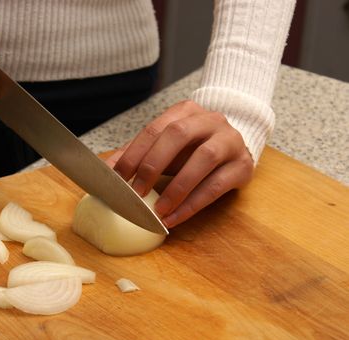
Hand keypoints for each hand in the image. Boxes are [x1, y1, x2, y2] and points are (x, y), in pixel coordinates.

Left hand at [107, 100, 253, 228]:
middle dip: (152, 165)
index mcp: (185, 111)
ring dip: (177, 187)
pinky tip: (175, 217)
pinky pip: (217, 185)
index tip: (117, 178)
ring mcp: (230, 141)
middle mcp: (209, 120)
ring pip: (204, 158)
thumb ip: (138, 154)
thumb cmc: (193, 148)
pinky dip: (193, 203)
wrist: (236, 147)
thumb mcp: (165, 147)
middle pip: (178, 135)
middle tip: (136, 192)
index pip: (154, 129)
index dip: (133, 153)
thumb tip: (106, 169)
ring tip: (158, 210)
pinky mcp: (243, 166)